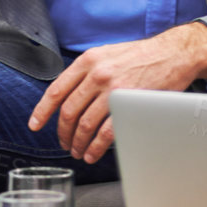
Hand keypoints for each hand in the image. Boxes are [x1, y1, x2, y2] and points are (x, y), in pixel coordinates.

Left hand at [27, 23, 206, 163]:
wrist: (172, 54)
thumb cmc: (140, 55)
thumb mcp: (106, 53)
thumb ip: (87, 71)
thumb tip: (68, 94)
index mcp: (88, 60)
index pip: (57, 89)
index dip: (42, 110)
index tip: (35, 124)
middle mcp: (97, 73)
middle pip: (69, 111)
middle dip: (63, 133)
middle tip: (65, 143)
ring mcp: (113, 89)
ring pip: (85, 125)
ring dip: (78, 143)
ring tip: (78, 151)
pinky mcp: (128, 105)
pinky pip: (105, 133)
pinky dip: (96, 147)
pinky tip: (93, 153)